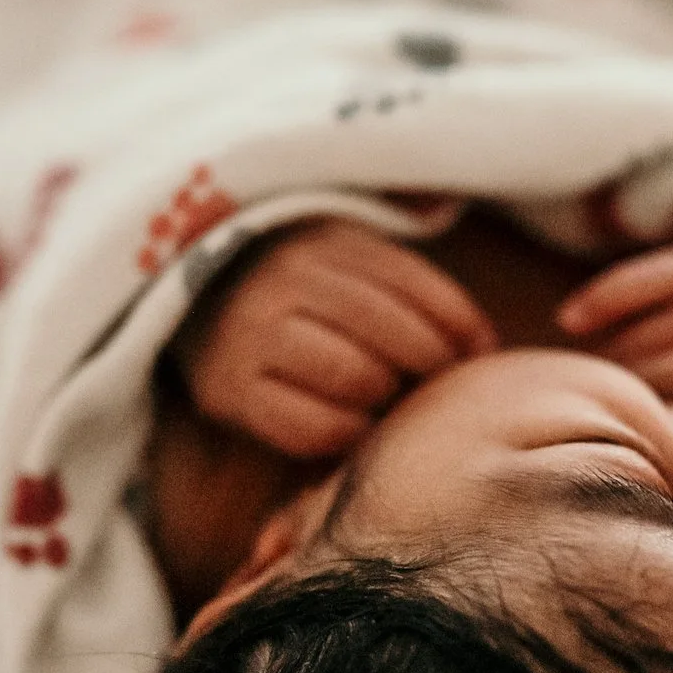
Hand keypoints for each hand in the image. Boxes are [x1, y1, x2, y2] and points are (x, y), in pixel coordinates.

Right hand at [181, 218, 496, 457]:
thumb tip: (485, 347)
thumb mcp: (344, 259)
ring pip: (359, 379)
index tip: (479, 352)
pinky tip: (349, 422)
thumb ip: (407, 285)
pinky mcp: (226, 390)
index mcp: (324, 239)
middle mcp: (283, 279)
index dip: (463, 327)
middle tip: (430, 381)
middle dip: (429, 367)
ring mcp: (249, 334)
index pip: (419, 287)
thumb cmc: (295, 293)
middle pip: (396, 334)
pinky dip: (346, 433)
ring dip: (385, 396)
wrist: (187, 305)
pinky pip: (314, 428)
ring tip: (383, 395)